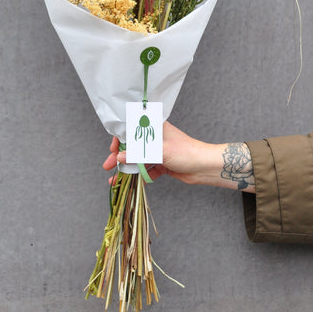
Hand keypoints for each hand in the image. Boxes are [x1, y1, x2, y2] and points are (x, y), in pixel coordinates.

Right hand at [102, 121, 254, 191]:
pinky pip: (146, 170)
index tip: (112, 150)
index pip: (132, 129)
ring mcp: (158, 152)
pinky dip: (138, 176)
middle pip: (133, 146)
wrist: (205, 167)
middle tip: (108, 165)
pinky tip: (130, 183)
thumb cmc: (186, 152)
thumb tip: (120, 158)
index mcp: (155, 128)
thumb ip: (139, 154)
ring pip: (138, 159)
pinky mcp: (162, 164)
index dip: (120, 139)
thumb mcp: (160, 152)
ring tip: (115, 178)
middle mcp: (155, 138)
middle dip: (120, 156)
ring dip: (127, 168)